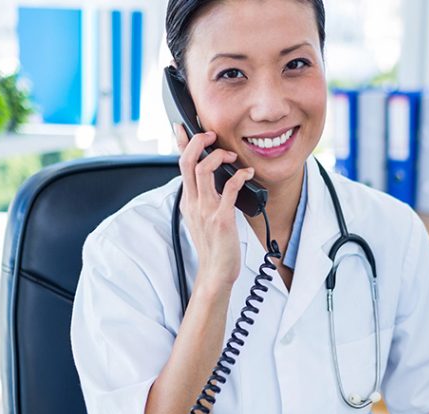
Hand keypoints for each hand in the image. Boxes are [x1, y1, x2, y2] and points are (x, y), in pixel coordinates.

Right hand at [175, 125, 253, 290]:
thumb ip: (205, 198)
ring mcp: (206, 210)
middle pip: (187, 162)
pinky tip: (248, 174)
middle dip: (198, 142)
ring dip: (219, 156)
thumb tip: (216, 180)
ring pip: (203, 170)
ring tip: (231, 155)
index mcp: (188, 201)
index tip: (181, 126)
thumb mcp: (203, 218)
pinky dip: (240, 176)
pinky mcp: (221, 218)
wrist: (216, 273)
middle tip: (212, 135)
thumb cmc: (215, 246)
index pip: (180, 165)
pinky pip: (229, 189)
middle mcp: (193, 202)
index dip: (180, 144)